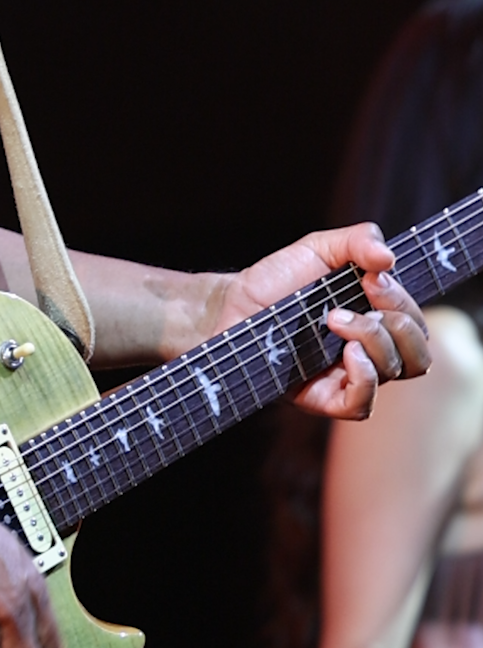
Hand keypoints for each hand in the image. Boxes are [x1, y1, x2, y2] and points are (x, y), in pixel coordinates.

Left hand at [211, 221, 429, 419]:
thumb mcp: (318, 249)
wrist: (230, 306)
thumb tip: (388, 257)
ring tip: (334, 319)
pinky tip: (347, 353)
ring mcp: (347, 377)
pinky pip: (361, 405)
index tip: (372, 277)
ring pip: (394, 373)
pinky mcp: (323, 398)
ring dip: (375, 341)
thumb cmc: (276, 280)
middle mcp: (368, 352)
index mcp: (375, 320)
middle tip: (360, 300)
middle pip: (417, 354)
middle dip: (398, 322)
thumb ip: (357, 241)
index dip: (403, 300)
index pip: (415, 324)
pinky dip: (365, 378)